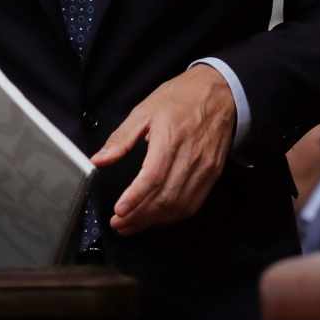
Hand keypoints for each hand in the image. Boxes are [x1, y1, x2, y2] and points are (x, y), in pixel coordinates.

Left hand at [91, 65, 235, 234]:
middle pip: (165, 197)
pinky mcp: (212, 175)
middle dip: (139, 216)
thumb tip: (99, 159)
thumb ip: (121, 137)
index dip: (135, 198)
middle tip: (119, 224)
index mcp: (170, 139)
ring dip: (154, 220)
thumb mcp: (144, 110)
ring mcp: (204, 169)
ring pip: (179, 205)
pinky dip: (173, 216)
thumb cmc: (179, 99)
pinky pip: (193, 203)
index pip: (152, 177)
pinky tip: (157, 218)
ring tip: (132, 225)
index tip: (119, 211)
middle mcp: (190, 158)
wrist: (220, 94)